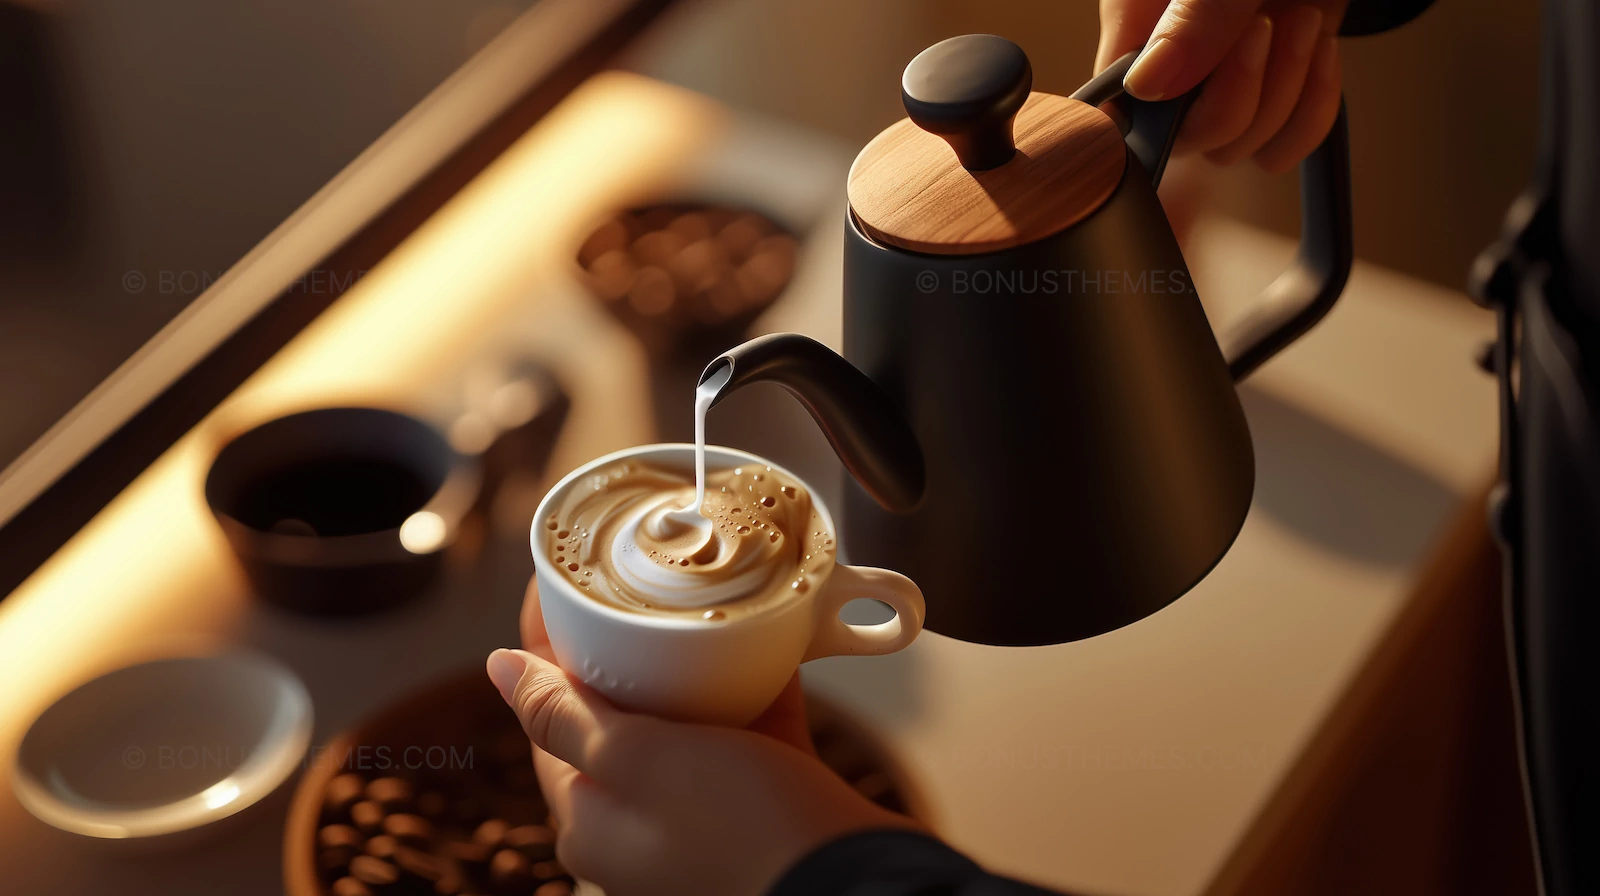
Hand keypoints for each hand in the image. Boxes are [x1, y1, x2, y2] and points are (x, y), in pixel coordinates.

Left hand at [495, 578, 919, 895]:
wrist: (858, 882)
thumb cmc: (745, 832)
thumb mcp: (639, 761)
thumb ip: (564, 716)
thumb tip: (497, 670)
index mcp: (590, 816)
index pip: (550, 711)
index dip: (551, 640)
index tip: (565, 577)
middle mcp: (640, 817)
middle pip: (618, 707)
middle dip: (626, 640)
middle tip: (635, 575)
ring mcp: (704, 809)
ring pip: (684, 711)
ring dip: (691, 656)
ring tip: (697, 593)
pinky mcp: (764, 794)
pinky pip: (746, 720)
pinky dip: (751, 677)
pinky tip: (764, 632)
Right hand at [1096, 0, 1347, 170]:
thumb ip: (1193, 15)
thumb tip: (1145, 86)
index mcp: (1139, 20)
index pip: (1120, 107)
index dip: (1151, 120)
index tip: (1194, 88)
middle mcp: (1179, 56)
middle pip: (1189, 138)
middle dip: (1239, 96)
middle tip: (1264, 27)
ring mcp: (1231, 71)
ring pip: (1241, 145)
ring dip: (1285, 92)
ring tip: (1301, 23)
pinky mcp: (1281, 79)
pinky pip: (1286, 140)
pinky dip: (1312, 107)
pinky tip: (1319, 53)